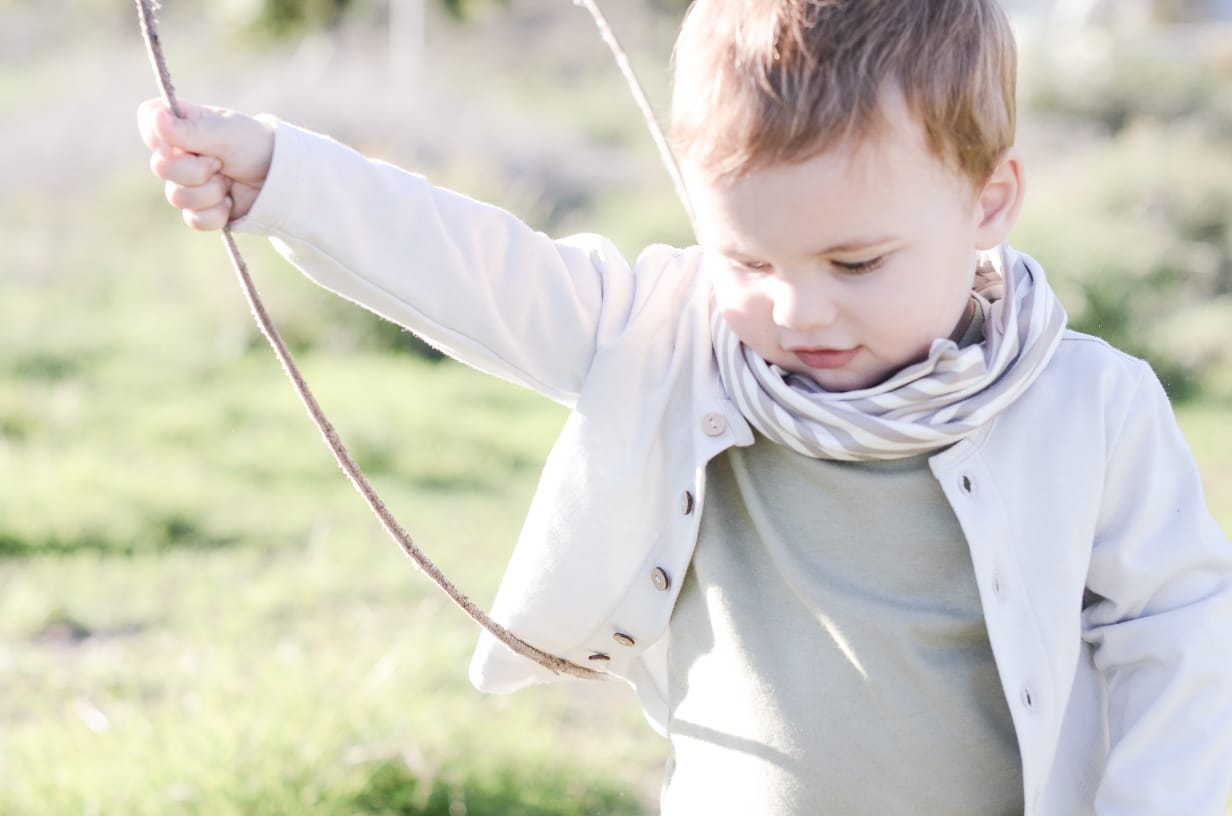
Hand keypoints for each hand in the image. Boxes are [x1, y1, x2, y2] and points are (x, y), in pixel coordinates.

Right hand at [137, 98, 274, 229]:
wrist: (281, 179)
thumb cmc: (254, 145)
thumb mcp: (225, 133)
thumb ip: (189, 130)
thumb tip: (155, 117)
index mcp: (180, 123)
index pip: (148, 119)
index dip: (161, 135)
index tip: (188, 142)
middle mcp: (178, 152)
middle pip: (160, 168)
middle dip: (196, 170)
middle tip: (221, 163)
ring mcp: (187, 182)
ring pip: (176, 197)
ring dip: (210, 192)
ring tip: (229, 181)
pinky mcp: (200, 209)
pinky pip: (193, 220)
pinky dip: (216, 213)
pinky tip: (230, 202)